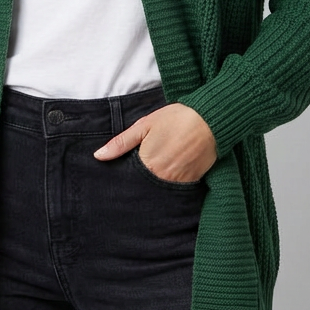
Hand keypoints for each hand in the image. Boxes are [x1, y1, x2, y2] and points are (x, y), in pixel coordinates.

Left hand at [92, 102, 216, 182]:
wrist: (210, 119)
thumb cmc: (176, 118)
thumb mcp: (144, 125)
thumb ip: (121, 143)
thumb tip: (98, 156)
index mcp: (147, 164)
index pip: (130, 181)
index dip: (125, 180)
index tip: (121, 180)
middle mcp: (162, 178)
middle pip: (144, 188)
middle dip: (139, 185)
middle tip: (139, 177)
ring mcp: (178, 182)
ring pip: (160, 191)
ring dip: (155, 186)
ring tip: (155, 173)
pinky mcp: (193, 182)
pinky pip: (177, 190)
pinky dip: (171, 184)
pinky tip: (170, 174)